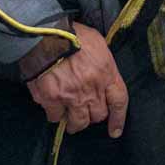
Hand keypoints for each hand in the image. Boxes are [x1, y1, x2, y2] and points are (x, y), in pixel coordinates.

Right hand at [27, 22, 126, 137]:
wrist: (45, 34)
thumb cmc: (72, 34)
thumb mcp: (97, 42)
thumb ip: (102, 61)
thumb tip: (101, 72)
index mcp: (106, 73)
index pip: (119, 101)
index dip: (118, 119)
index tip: (115, 131)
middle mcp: (92, 89)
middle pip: (98, 115)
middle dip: (93, 115)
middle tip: (85, 110)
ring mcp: (72, 97)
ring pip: (78, 122)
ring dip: (75, 121)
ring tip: (70, 117)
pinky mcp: (52, 100)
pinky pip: (55, 117)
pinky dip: (54, 114)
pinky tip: (52, 107)